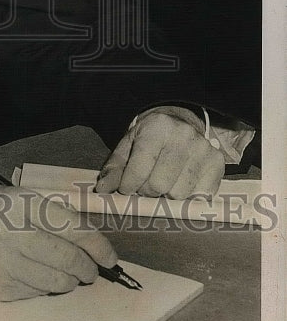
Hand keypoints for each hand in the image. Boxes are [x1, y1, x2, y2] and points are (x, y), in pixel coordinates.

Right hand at [0, 186, 116, 300]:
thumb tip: (83, 234)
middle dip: (88, 269)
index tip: (110, 257)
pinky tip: (37, 279)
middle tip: (91, 271)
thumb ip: (43, 211)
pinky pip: (36, 293)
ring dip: (69, 282)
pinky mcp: (0, 291)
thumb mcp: (8, 197)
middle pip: (70, 260)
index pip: (74, 228)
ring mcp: (7, 266)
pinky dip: (44, 289)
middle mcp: (16, 236)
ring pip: (57, 283)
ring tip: (68, 277)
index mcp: (21, 205)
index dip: (98, 246)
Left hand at [95, 106, 224, 198]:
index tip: (126, 189)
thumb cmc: (150, 138)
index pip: (140, 168)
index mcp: (157, 127)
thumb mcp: (129, 145)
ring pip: (179, 194)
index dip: (128, 185)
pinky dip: (187, 197)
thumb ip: (115, 168)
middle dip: (147, 191)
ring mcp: (203, 150)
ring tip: (163, 183)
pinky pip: (199, 197)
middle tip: (145, 186)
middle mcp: (183, 136)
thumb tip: (103, 190)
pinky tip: (180, 184)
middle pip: (159, 185)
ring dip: (166, 196)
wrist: (180, 123)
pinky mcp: (217, 164)